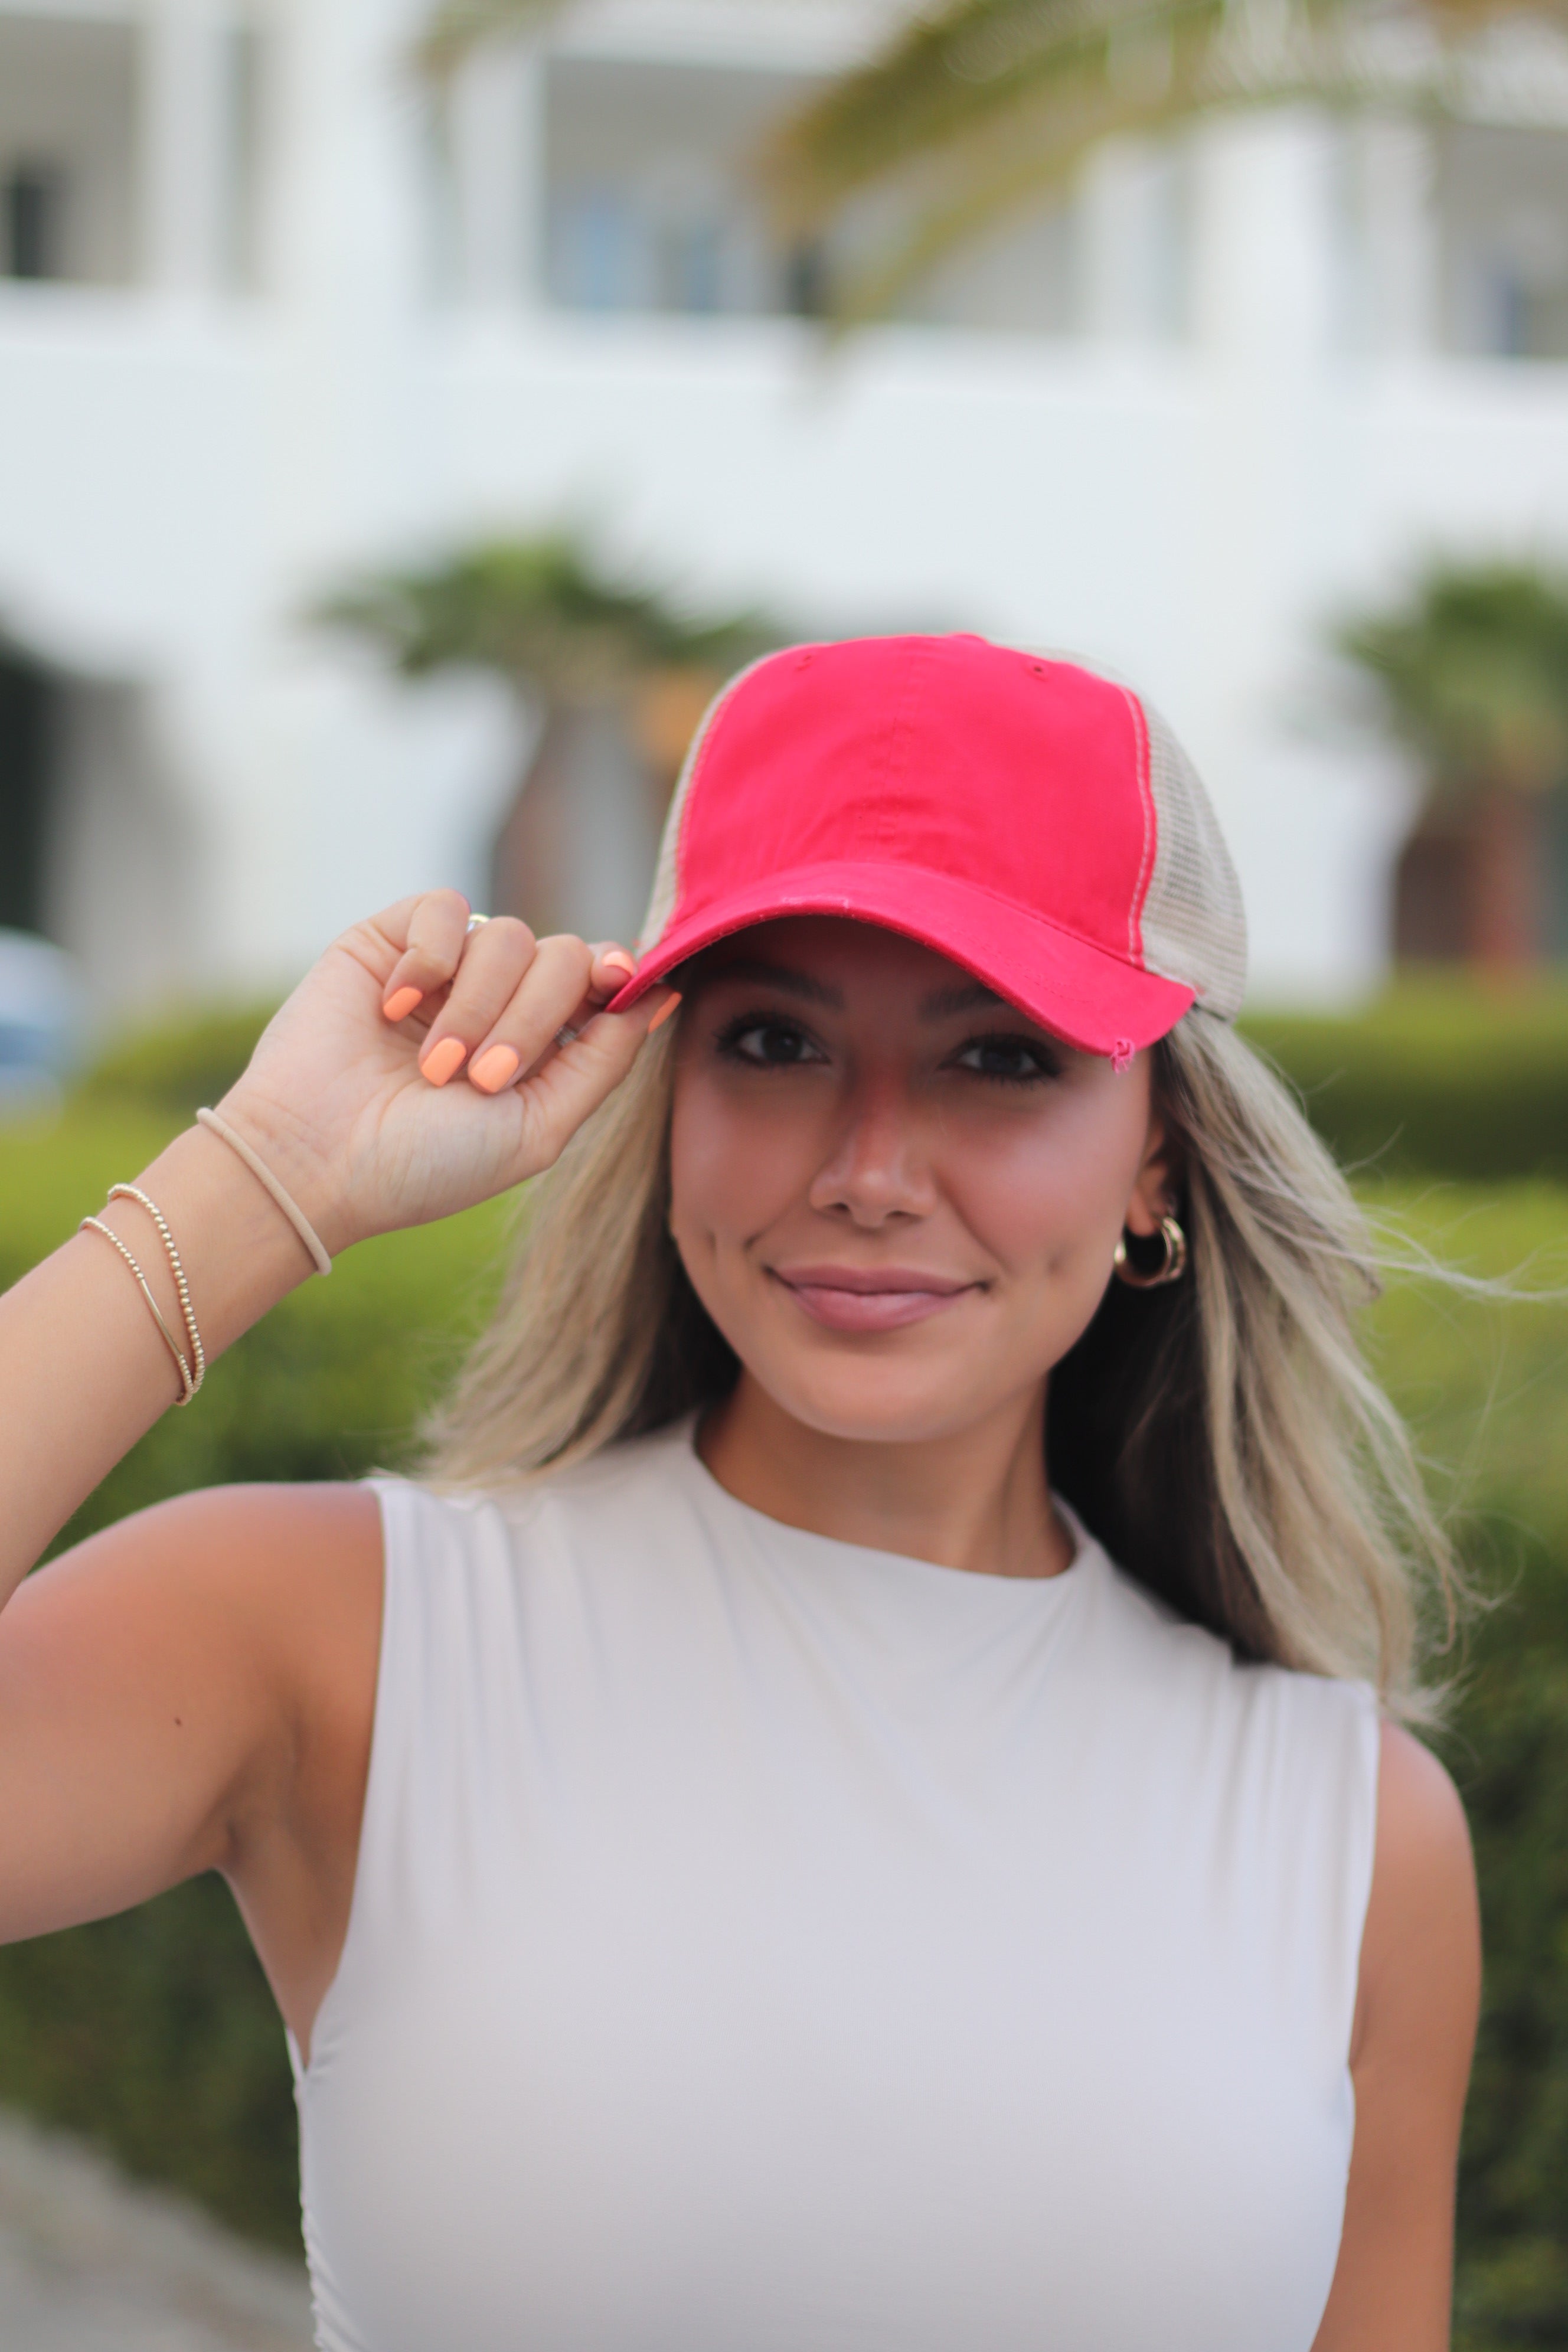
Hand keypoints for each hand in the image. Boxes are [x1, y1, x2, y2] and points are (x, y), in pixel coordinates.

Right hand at [212, 890, 674, 1253]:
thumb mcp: (539, 1127)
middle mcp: (496, 1000)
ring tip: (433, 1067)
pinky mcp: (389, 941)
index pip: (599, 979)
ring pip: (507, 934)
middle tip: (483, 1077)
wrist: (318, 1160)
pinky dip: (429, 957)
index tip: (616, 982)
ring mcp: (444, 969)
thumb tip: (663, 994)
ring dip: (477, 1006)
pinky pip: (443, 906)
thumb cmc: (426, 1163)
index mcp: (538, 1045)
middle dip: (535, 1017)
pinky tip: (393, 1007)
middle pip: (561, 956)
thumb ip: (604, 1060)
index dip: (615, 973)